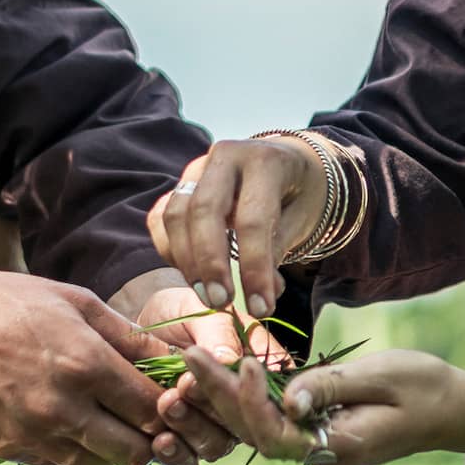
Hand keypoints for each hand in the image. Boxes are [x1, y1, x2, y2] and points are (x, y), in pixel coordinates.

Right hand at [0, 264, 176, 464]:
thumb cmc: (6, 301)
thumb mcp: (74, 300)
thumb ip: (126, 335)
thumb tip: (171, 358)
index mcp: (86, 364)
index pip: (153, 410)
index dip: (170, 409)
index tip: (168, 400)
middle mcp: (64, 407)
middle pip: (135, 451)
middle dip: (148, 439)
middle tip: (144, 421)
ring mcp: (34, 434)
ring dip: (110, 451)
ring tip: (104, 424)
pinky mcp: (9, 448)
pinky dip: (72, 453)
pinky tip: (66, 425)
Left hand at [114, 270, 289, 464]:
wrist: (142, 323)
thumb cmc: (181, 311)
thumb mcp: (202, 311)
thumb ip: (219, 333)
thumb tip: (230, 359)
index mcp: (261, 369)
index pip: (273, 390)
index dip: (259, 386)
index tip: (242, 368)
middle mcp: (244, 405)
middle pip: (244, 422)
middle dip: (215, 404)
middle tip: (186, 383)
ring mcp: (215, 427)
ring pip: (216, 444)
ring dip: (192, 426)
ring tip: (168, 402)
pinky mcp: (185, 441)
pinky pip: (187, 460)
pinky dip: (175, 455)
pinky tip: (162, 441)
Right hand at [147, 137, 327, 322]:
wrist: (288, 164)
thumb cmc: (299, 195)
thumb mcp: (302, 219)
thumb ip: (277, 251)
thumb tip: (259, 297)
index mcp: (264, 160)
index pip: (251, 219)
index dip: (254, 268)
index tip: (260, 308)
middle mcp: (226, 156)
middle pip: (203, 211)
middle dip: (210, 264)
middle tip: (221, 303)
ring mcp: (197, 168)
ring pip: (176, 215)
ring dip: (187, 262)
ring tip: (208, 297)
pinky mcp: (180, 184)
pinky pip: (161, 218)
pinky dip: (171, 250)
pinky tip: (192, 276)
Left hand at [180, 347, 464, 464]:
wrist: (453, 409)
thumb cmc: (424, 387)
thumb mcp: (380, 377)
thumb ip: (330, 386)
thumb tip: (287, 397)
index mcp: (338, 448)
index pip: (277, 436)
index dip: (251, 402)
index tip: (241, 363)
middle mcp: (321, 455)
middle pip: (256, 433)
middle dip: (220, 395)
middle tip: (189, 355)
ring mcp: (317, 447)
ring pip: (258, 429)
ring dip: (225, 396)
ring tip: (193, 360)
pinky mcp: (315, 431)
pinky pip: (272, 421)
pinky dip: (245, 397)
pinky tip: (221, 370)